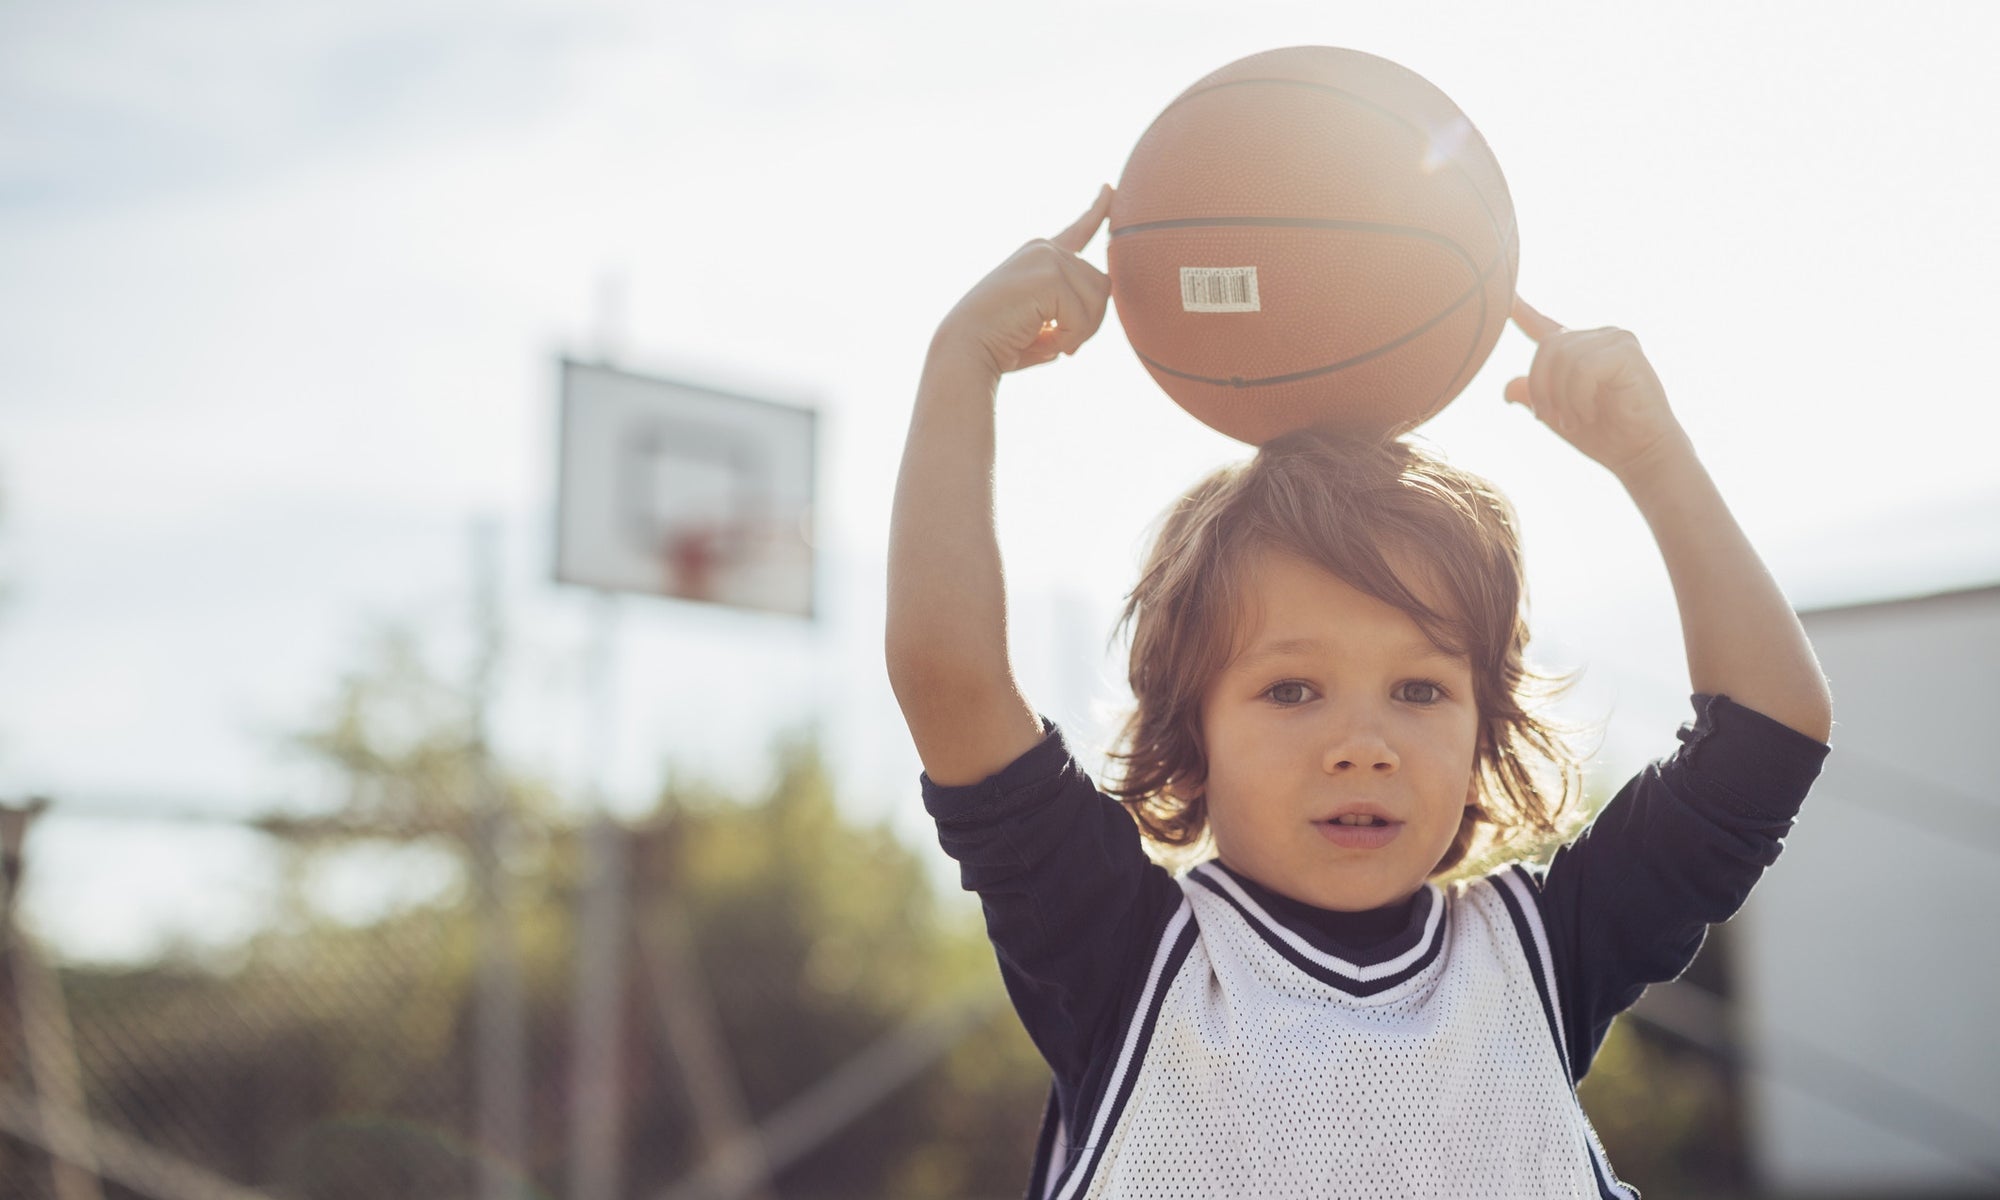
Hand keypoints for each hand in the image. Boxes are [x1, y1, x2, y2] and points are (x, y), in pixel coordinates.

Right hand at [933, 185, 1115, 377]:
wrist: (964, 348)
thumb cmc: (997, 344)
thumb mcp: (1038, 323)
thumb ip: (1068, 310)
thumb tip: (1096, 303)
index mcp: (1038, 256)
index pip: (1077, 231)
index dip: (1098, 211)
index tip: (1109, 189)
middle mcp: (1044, 249)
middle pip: (1101, 286)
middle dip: (1087, 323)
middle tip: (1057, 344)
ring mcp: (1048, 257)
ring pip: (1098, 300)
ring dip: (1079, 333)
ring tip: (1047, 343)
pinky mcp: (1050, 276)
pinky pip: (1083, 317)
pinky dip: (1069, 339)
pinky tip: (1043, 342)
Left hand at [1505, 296, 1687, 480]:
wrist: (1642, 453)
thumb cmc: (1605, 436)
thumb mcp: (1559, 417)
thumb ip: (1535, 398)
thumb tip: (1507, 389)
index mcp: (1579, 352)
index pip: (1545, 327)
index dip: (1522, 312)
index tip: (1504, 296)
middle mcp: (1597, 338)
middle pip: (1546, 347)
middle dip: (1540, 388)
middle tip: (1548, 418)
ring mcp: (1615, 339)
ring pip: (1563, 358)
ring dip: (1561, 398)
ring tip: (1574, 420)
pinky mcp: (1627, 350)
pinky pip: (1582, 368)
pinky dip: (1578, 396)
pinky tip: (1589, 412)